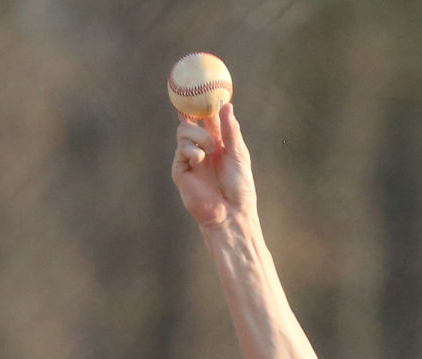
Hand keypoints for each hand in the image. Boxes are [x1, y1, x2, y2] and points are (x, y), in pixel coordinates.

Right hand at [171, 102, 255, 230]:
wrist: (231, 213)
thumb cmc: (240, 187)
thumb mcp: (239, 154)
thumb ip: (231, 130)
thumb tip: (227, 104)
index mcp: (217, 142)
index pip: (206, 117)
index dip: (202, 101)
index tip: (200, 82)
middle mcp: (202, 148)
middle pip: (189, 119)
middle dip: (190, 108)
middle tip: (193, 97)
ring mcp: (190, 159)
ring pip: (183, 131)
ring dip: (197, 135)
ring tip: (210, 151)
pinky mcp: (181, 170)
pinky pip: (181, 149)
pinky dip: (192, 150)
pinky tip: (200, 159)